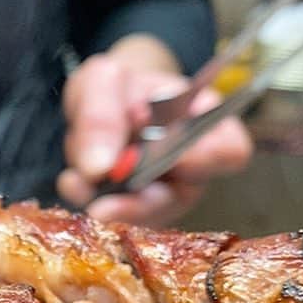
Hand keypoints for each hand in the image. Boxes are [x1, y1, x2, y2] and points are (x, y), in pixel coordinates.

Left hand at [58, 53, 251, 225]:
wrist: (101, 102)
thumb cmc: (116, 87)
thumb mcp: (103, 80)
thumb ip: (101, 115)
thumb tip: (98, 169)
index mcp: (205, 124)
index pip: (230, 151)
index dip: (208, 159)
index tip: (174, 158)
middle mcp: (191, 169)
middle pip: (179, 198)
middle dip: (137, 204)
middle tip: (101, 206)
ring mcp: (163, 196)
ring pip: (141, 217)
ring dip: (106, 202)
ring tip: (75, 182)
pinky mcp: (132, 214)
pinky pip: (115, 221)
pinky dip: (88, 201)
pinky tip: (72, 183)